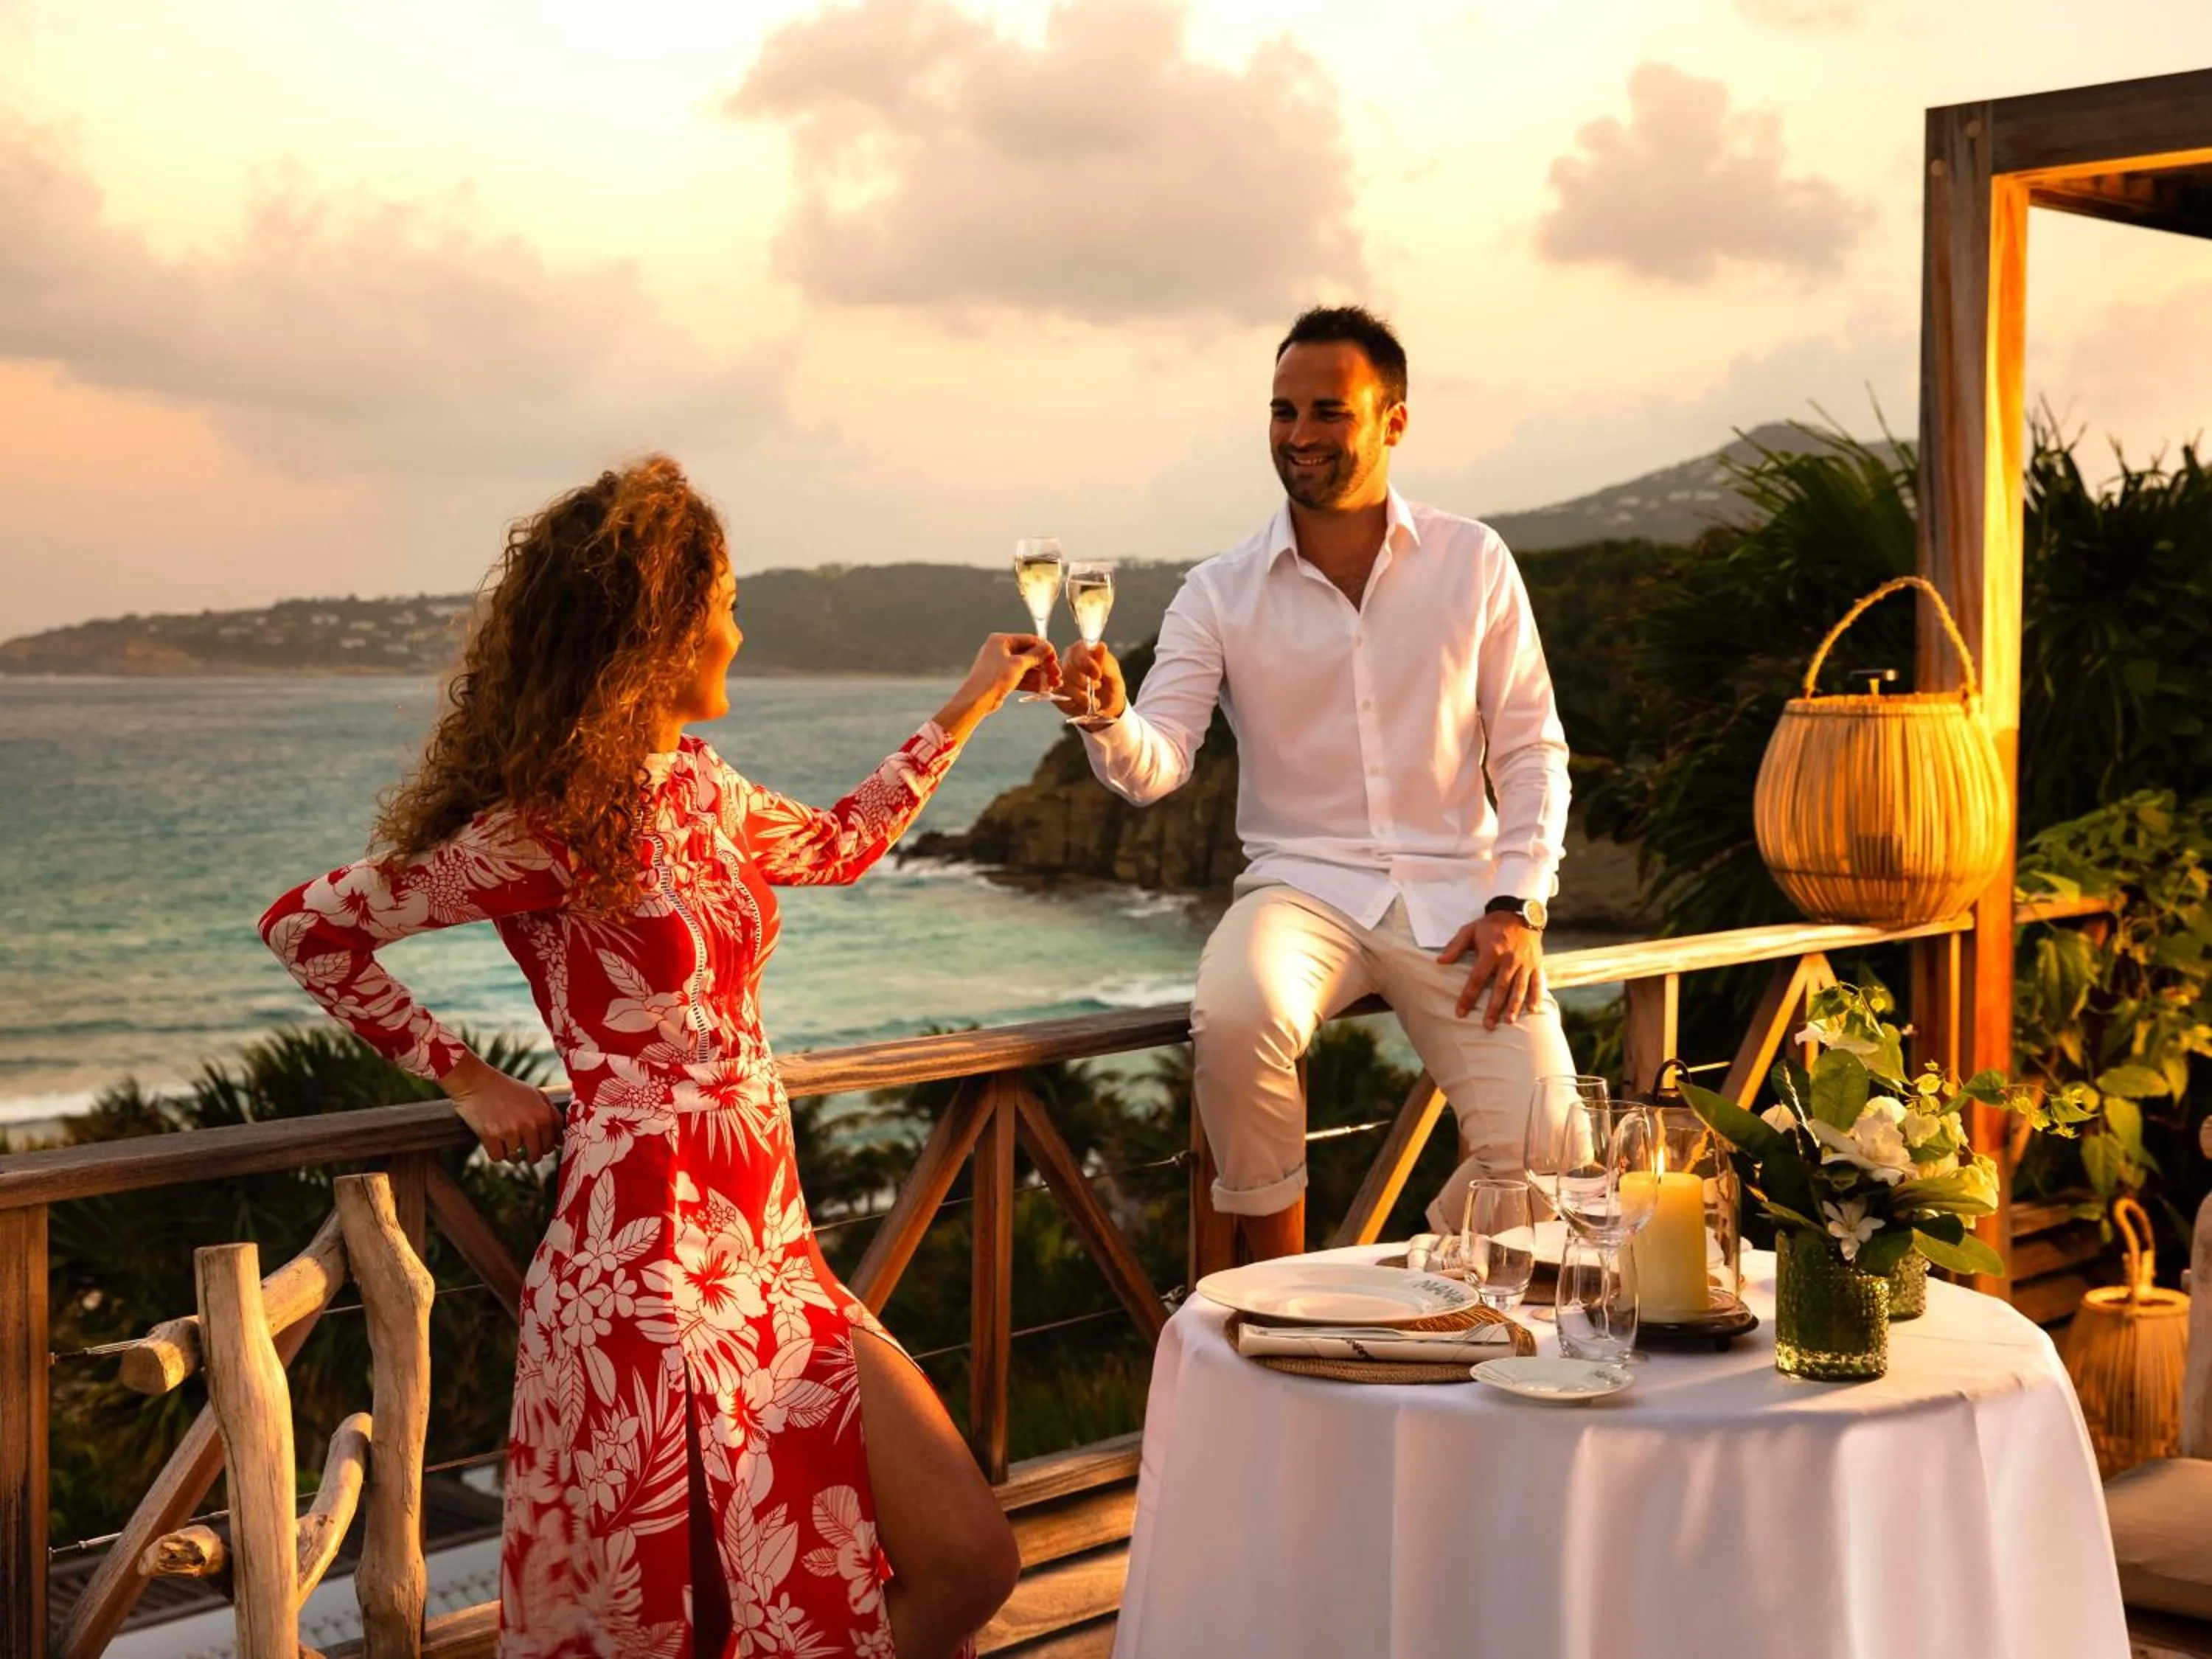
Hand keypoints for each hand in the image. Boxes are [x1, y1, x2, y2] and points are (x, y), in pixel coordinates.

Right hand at [443, 1051, 559, 1163]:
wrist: (476, 1082)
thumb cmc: (507, 1088)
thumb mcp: (536, 1095)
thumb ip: (552, 1115)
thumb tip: (560, 1142)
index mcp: (544, 1115)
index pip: (552, 1144)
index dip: (545, 1146)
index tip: (537, 1143)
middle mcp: (531, 1125)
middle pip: (536, 1155)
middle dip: (529, 1155)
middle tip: (521, 1146)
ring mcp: (511, 1131)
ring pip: (516, 1158)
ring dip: (511, 1153)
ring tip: (504, 1137)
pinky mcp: (492, 1137)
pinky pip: (498, 1158)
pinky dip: (496, 1153)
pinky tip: (494, 1140)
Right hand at [1054, 641, 1126, 721]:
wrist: (1107, 705)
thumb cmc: (1111, 686)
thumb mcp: (1114, 675)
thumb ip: (1105, 663)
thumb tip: (1101, 646)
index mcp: (1084, 651)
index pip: (1078, 651)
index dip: (1086, 663)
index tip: (1097, 675)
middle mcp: (1070, 660)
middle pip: (1068, 668)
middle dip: (1084, 682)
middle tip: (1097, 687)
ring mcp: (1061, 676)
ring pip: (1064, 685)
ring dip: (1080, 696)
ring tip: (1093, 701)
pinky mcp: (1057, 691)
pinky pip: (1060, 697)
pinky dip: (1073, 704)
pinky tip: (1083, 705)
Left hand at [1438, 913, 1544, 1028]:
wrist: (1519, 912)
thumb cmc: (1491, 924)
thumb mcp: (1470, 930)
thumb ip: (1455, 946)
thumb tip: (1440, 961)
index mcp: (1491, 952)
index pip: (1476, 979)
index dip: (1468, 997)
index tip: (1460, 1012)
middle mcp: (1509, 959)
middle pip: (1500, 988)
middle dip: (1493, 1008)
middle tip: (1487, 1026)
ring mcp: (1524, 962)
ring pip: (1519, 988)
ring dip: (1514, 1006)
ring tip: (1509, 1022)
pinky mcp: (1536, 963)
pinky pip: (1537, 981)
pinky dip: (1536, 996)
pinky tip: (1533, 1010)